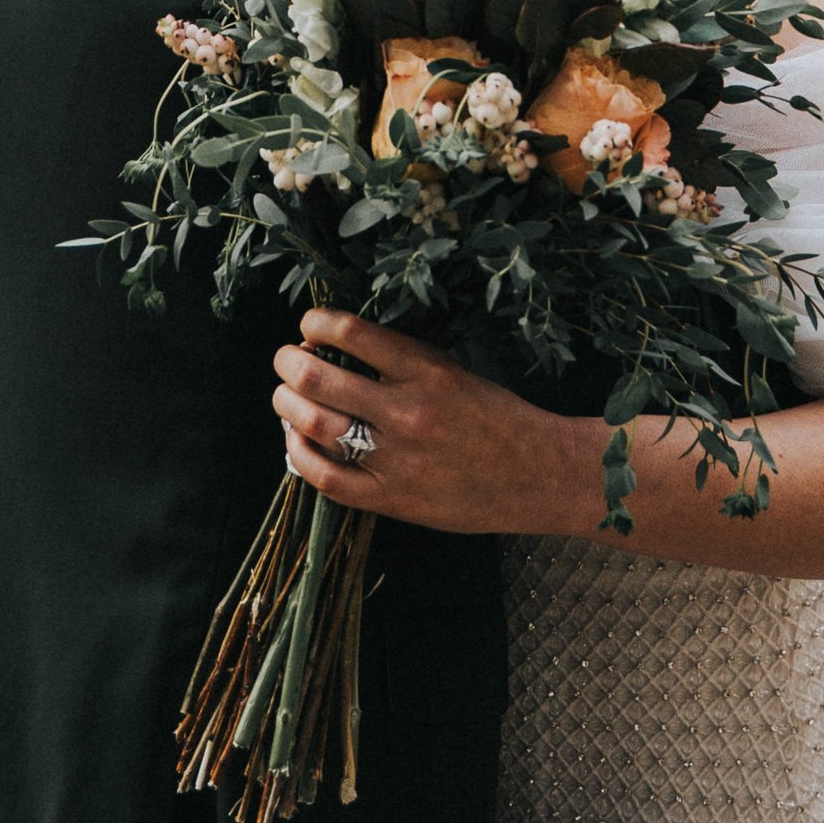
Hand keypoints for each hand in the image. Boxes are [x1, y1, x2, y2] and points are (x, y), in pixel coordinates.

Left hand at [274, 309, 593, 535]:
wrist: (539, 475)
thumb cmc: (497, 418)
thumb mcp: (455, 372)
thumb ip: (402, 363)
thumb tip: (337, 348)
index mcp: (428, 372)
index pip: (352, 334)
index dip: (316, 323)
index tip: (308, 324)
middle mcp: (408, 412)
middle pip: (319, 379)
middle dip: (289, 363)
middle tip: (285, 360)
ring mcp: (397, 459)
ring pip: (314, 425)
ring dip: (287, 405)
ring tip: (284, 396)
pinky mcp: (392, 499)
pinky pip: (326, 477)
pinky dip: (299, 455)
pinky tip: (295, 441)